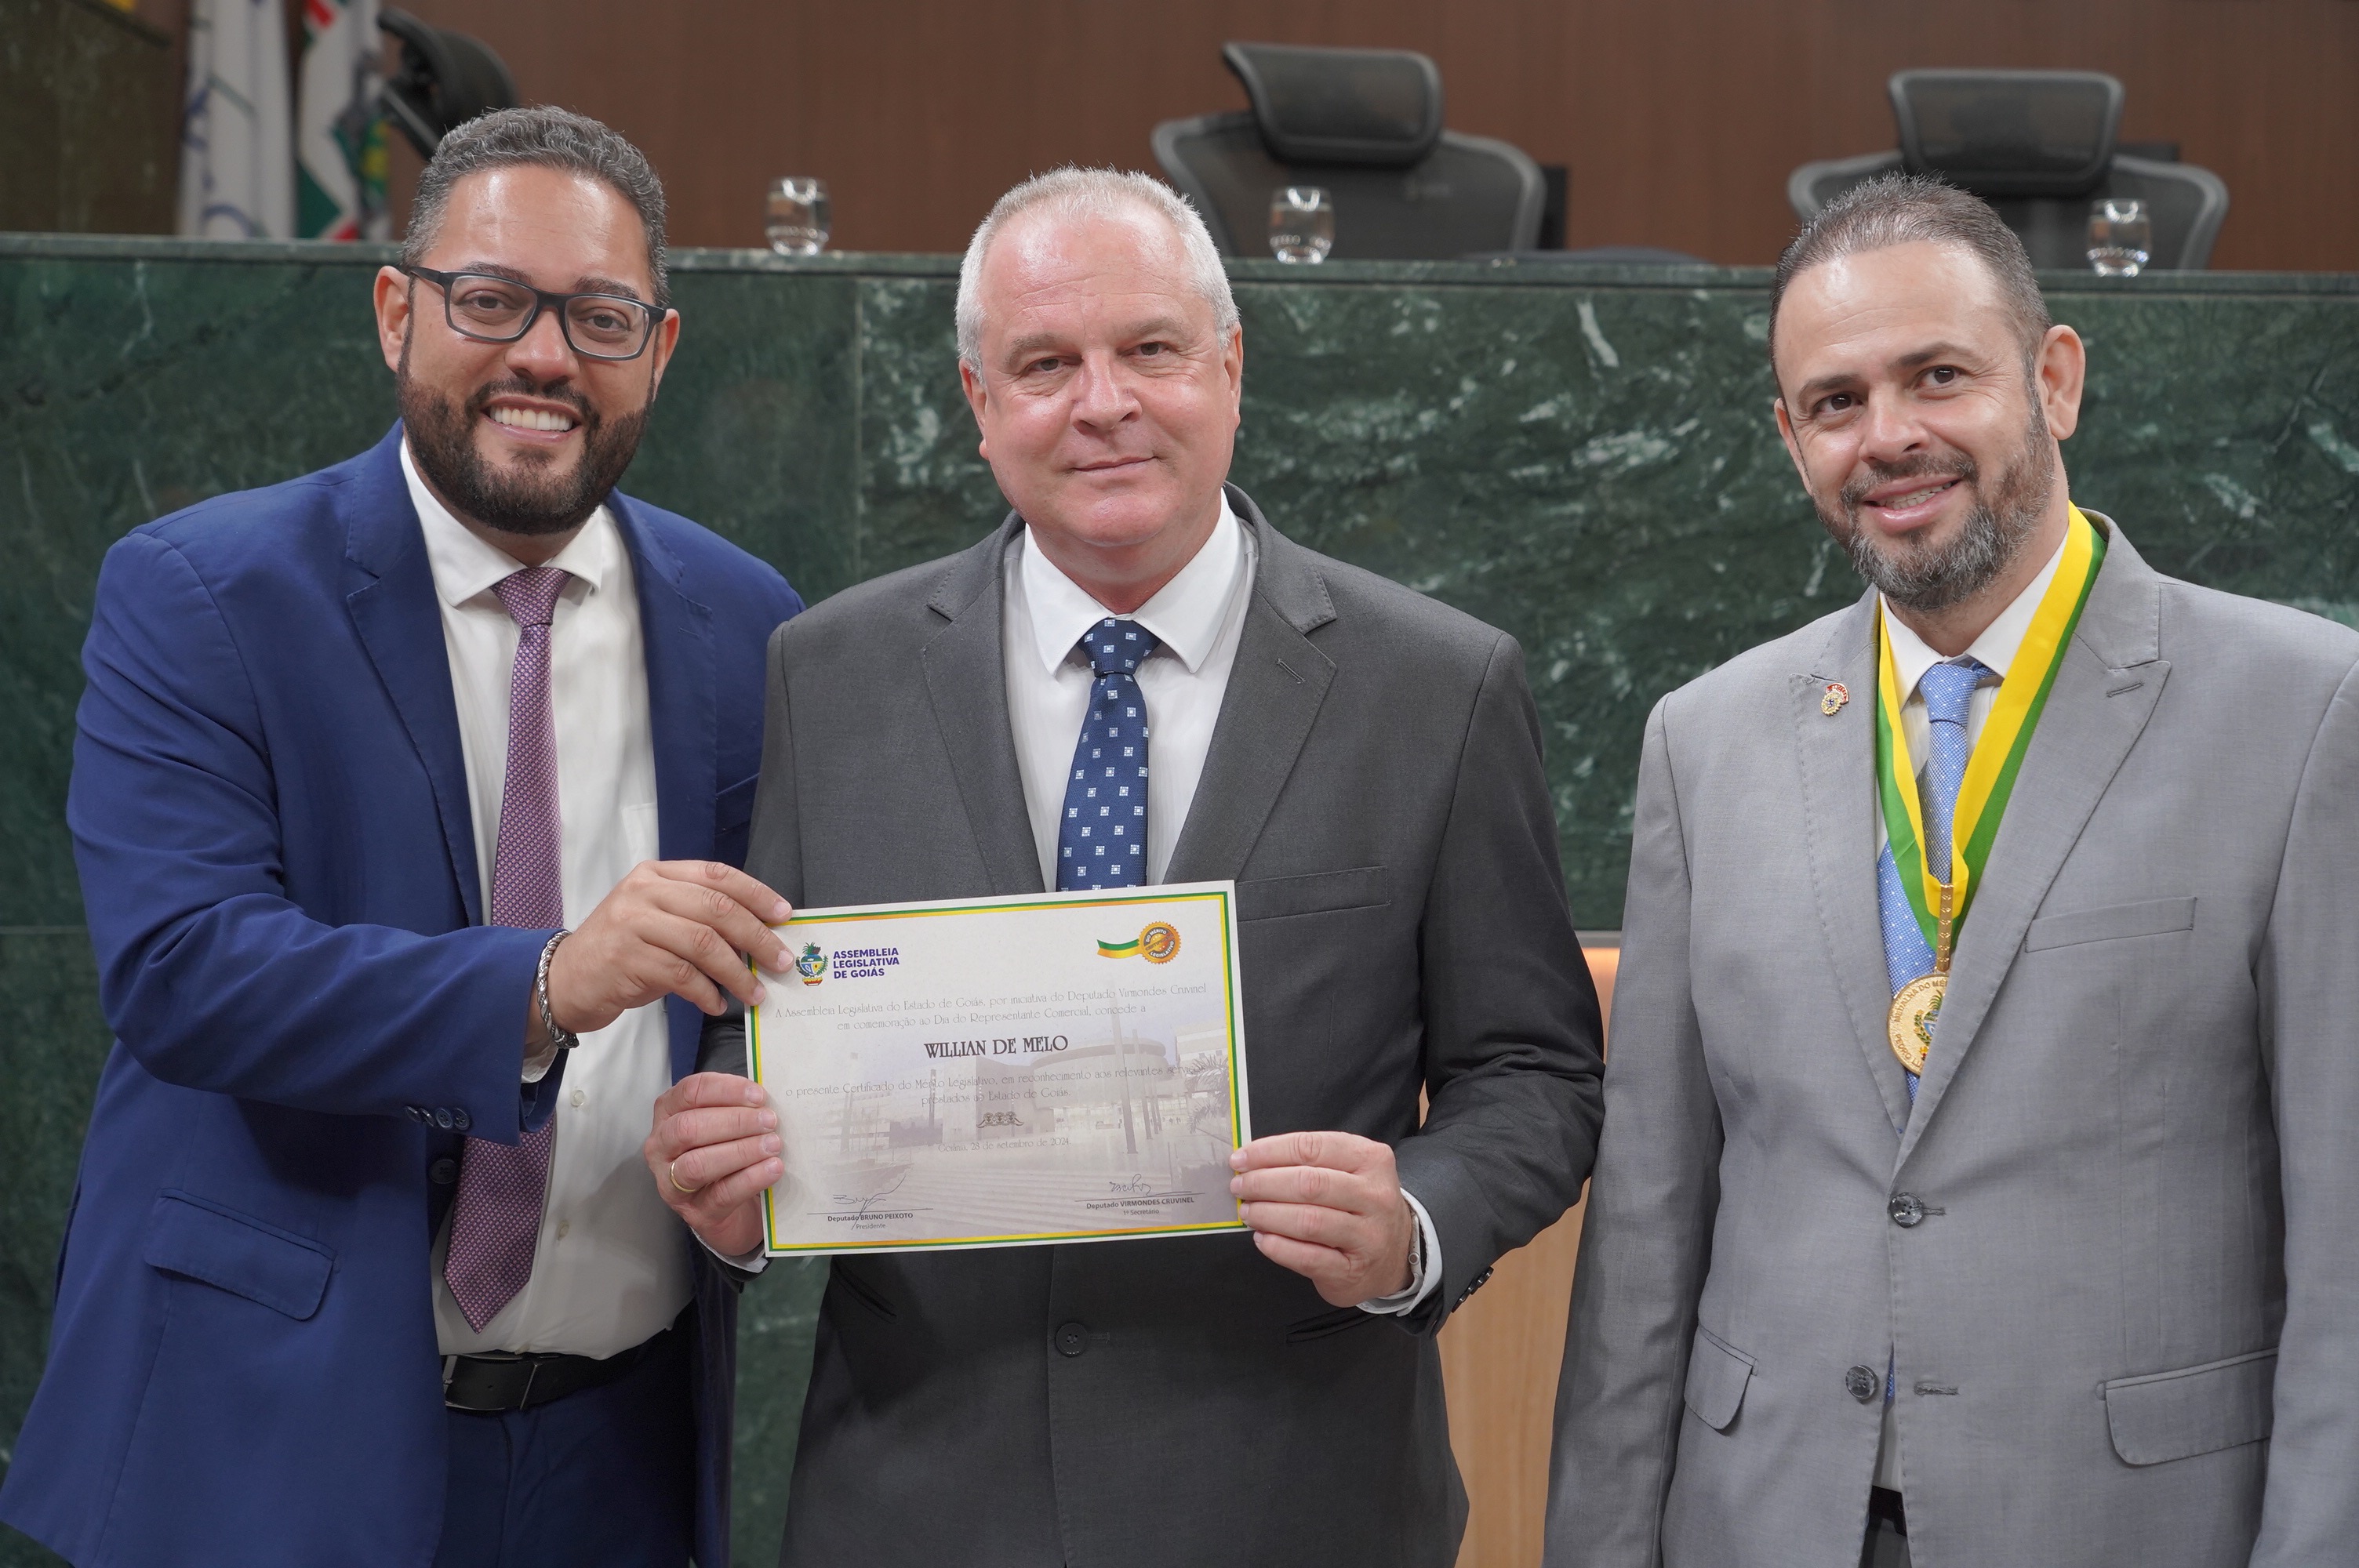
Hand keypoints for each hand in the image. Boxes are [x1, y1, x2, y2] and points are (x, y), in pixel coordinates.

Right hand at [547, 861, 791, 1036]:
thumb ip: (698, 917)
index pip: (717, 875)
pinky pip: (682, 975)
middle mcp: (644, 892)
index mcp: (657, 874)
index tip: (784, 916)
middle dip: (757, 937)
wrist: (566, 979)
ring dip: (737, 972)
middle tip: (781, 962)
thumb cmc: (622, 951)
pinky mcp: (626, 958)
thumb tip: (759, 935)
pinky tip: (717, 1004)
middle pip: (717, 909)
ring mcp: (632, 923)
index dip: (756, 894)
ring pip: (703, 943)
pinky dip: (707, 992)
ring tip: (755, 993)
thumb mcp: (658, 920)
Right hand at [645, 1072, 782, 1256]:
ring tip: (772, 1145)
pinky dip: (750, 1178)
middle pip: (688, 1127)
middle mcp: (661, 1147)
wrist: (730, 1210)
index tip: (759, 1095)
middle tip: (769, 1121)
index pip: (689, 1092)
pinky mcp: (694, 1212)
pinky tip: (772, 1168)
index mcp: (668, 1114)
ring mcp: (671, 1183)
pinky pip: (721, 1193)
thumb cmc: (726, 1154)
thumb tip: (765, 1099)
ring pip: (697, 1164)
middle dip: (734, 1121)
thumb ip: (737, 1108)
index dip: (725, 1090)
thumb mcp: (724, 1126)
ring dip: (740, 1151)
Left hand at [1229, 1131, 1416, 1307]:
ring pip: (1308, 1220)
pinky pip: (1308, 1257)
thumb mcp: (1349, 1171)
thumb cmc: (1360, 1205)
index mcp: (1371, 1159)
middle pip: (1309, 1183)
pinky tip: (1263, 1239)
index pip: (1312, 1147)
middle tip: (1239, 1187)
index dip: (1269, 1152)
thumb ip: (1309, 1162)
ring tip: (1248, 1212)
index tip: (1240, 1160)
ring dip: (1268, 1214)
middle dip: (1264, 1183)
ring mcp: (1368, 1236)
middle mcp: (1375, 1195)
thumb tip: (1252, 1162)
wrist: (1396, 1254)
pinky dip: (1278, 1247)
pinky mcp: (1354, 1270)